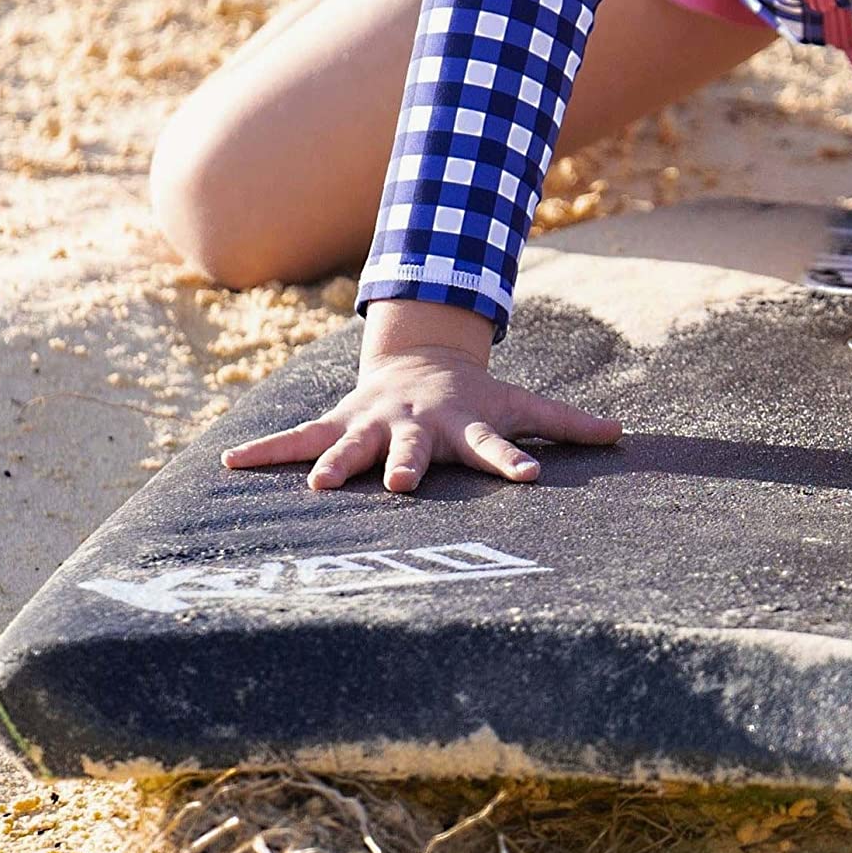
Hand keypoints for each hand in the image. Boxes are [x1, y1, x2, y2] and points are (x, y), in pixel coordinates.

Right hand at [222, 298, 620, 493]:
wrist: (419, 360)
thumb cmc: (475, 398)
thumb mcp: (521, 405)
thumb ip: (567, 424)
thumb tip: (623, 435)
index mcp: (463, 427)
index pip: (495, 447)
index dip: (513, 462)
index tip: (529, 479)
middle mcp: (414, 428)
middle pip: (412, 451)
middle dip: (406, 468)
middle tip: (403, 486)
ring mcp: (373, 426)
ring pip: (350, 448)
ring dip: (334, 467)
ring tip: (317, 491)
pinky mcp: (338, 425)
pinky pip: (296, 441)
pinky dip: (265, 452)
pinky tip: (228, 462)